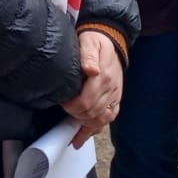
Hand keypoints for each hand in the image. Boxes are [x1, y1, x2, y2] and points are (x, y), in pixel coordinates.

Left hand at [61, 31, 123, 146]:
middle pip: (92, 113)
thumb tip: (90, 69)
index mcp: (103, 76)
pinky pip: (108, 119)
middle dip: (76, 116)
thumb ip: (88, 54)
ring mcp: (114, 96)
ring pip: (100, 120)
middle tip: (64, 113)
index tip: (62, 102)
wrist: (112, 40)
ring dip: (85, 126)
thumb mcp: (90, 41)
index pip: (86, 100)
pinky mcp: (115, 100)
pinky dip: (95, 129)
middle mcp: (110, 89)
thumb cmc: (96, 40)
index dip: (72, 106)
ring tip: (72, 132)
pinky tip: (83, 136)